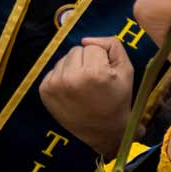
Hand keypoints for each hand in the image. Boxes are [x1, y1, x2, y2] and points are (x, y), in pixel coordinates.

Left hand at [38, 36, 135, 158]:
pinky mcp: (44, 91)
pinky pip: (54, 71)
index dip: (102, 59)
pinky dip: (62, 77)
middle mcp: (71, 78)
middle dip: (86, 61)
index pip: (92, 47)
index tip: (105, 76)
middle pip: (76, 50)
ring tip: (82, 86)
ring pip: (63, 59)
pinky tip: (72, 91)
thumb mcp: (126, 70)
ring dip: (73, 68)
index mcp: (94, 73)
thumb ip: (112, 45)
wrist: (104, 131)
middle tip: (94, 80)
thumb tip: (86, 40)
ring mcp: (55, 85)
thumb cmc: (118, 99)